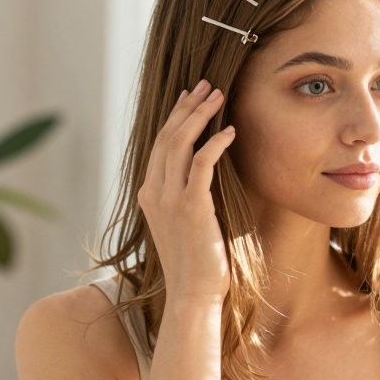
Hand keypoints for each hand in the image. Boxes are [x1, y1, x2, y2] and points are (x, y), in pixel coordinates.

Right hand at [137, 79, 236, 302]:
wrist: (193, 293)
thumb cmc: (195, 262)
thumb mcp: (183, 223)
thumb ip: (185, 196)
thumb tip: (204, 172)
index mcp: (149, 194)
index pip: (160, 144)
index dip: (175, 116)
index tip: (191, 97)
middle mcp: (154, 193)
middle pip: (167, 136)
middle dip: (187, 106)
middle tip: (206, 85)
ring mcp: (170, 200)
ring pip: (180, 143)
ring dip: (200, 115)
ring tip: (218, 96)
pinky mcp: (191, 207)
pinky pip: (202, 164)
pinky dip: (215, 143)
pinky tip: (230, 131)